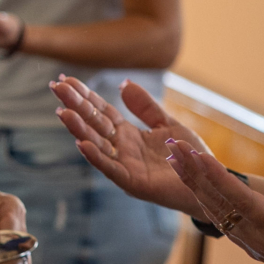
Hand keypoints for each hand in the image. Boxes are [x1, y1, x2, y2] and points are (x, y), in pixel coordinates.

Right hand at [51, 76, 210, 218]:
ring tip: (63, 112)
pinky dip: (96, 157)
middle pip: (95, 124)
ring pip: (98, 144)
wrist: (208, 180)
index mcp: (129, 135)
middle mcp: (122, 149)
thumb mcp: (167, 124)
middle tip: (55, 86)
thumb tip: (124, 83)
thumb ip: (145, 107)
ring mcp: (126, 166)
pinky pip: (111, 168)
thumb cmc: (188, 155)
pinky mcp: (134, 183)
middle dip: (75, 105)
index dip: (84, 96)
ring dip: (79, 129)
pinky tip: (81, 144)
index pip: (101, 111)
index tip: (66, 80)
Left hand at [167, 141, 263, 263]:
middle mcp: (262, 241)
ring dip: (194, 184)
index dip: (220, 179)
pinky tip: (196, 183)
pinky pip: (223, 218)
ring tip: (176, 157)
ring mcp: (256, 245)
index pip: (244, 202)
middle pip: (220, 204)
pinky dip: (206, 197)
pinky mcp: (256, 244)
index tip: (198, 157)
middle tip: (173, 146)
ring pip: (216, 211)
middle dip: (195, 175)